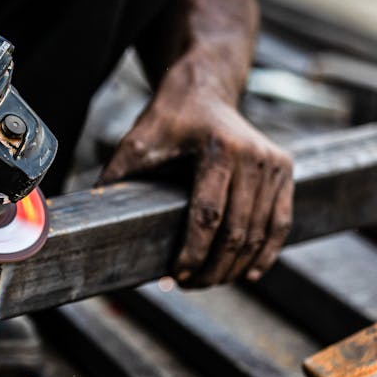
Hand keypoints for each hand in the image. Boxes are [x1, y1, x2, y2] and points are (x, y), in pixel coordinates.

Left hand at [98, 79, 292, 285]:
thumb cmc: (168, 119)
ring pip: (260, 232)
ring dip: (236, 266)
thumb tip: (91, 211)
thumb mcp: (137, 142)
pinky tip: (247, 272)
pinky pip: (280, 222)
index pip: (208, 215)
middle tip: (191, 285)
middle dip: (213, 267)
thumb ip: (117, 175)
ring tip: (210, 281)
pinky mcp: (285, 170)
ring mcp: (274, 164)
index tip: (177, 275)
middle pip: (237, 231)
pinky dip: (265, 252)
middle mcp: (254, 156)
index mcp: (220, 149)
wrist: (203, 92)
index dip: (194, 252)